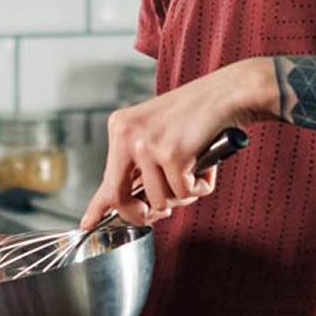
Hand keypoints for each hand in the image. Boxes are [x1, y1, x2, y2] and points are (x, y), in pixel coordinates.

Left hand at [80, 58, 272, 227]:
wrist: (229, 92)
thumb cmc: (198, 115)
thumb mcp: (157, 135)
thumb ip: (139, 166)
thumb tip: (121, 201)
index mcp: (120, 127)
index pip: (105, 177)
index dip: (97, 206)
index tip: (86, 223)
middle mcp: (126, 134)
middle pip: (120, 197)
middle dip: (142, 215)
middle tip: (160, 213)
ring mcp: (147, 144)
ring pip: (160, 201)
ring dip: (182, 196)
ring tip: (195, 170)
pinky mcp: (171, 154)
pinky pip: (184, 194)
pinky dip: (201, 187)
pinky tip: (206, 165)